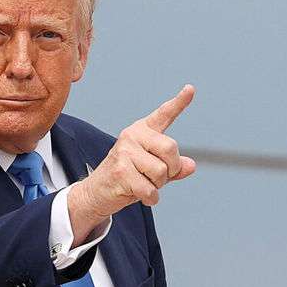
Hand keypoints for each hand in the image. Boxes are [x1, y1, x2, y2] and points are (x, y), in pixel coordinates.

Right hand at [68, 85, 195, 244]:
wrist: (96, 192)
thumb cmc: (127, 178)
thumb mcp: (153, 170)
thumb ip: (173, 166)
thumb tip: (190, 165)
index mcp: (141, 131)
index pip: (163, 115)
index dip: (179, 102)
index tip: (190, 89)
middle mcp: (132, 136)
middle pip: (170, 148)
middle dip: (171, 169)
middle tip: (157, 178)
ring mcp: (124, 152)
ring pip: (161, 172)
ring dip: (158, 186)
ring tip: (142, 184)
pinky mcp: (120, 171)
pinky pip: (150, 189)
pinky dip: (150, 198)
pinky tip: (140, 195)